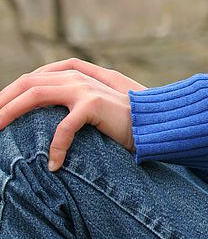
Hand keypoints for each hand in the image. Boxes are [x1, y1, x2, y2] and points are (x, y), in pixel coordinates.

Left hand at [0, 58, 145, 170]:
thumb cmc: (135, 116)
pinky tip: (53, 164)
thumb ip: (85, 94)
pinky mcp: (95, 104)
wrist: (161, 120)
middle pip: (28, 81)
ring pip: (35, 94)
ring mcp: (86, 88)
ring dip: (10, 113)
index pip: (36, 75)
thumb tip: (59, 109)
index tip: (0, 108)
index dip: (14, 89)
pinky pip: (64, 126)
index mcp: (81, 74)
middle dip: (3, 100)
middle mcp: (80, 76)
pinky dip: (55, 146)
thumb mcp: (107, 99)